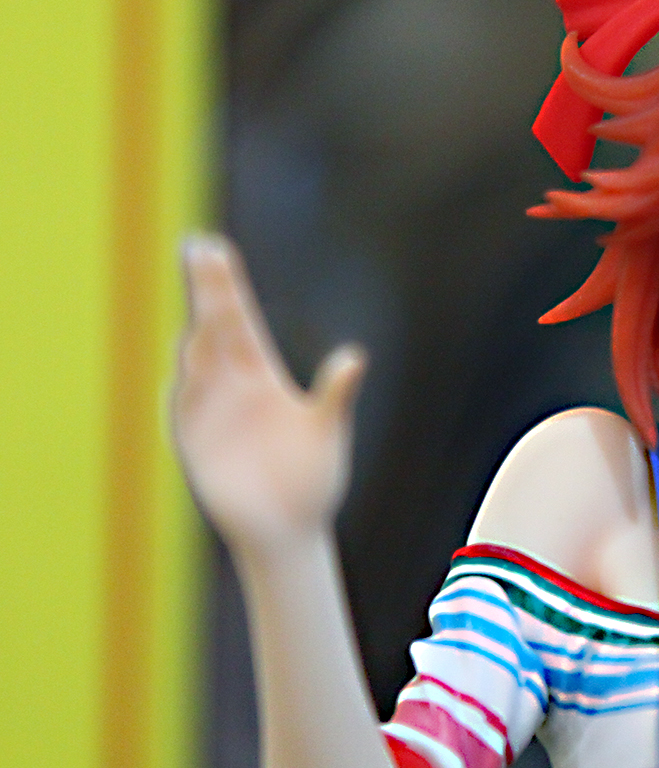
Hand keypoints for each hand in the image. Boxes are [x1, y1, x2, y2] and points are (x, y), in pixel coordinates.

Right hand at [172, 235, 365, 560]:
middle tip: (197, 247)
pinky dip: (186, 383)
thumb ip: (337, 394)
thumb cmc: (311, 479)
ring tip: (202, 302)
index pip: (241, 319)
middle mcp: (231, 386)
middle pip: (216, 328)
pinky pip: (185, 405)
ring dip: (199, 332)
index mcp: (263, 375)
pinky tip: (188, 359)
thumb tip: (355, 356)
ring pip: (198, 361)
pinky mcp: (193, 441)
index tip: (214, 247)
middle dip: (208, 290)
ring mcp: (208, 411)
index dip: (227, 284)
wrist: (288, 530)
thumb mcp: (328, 431)